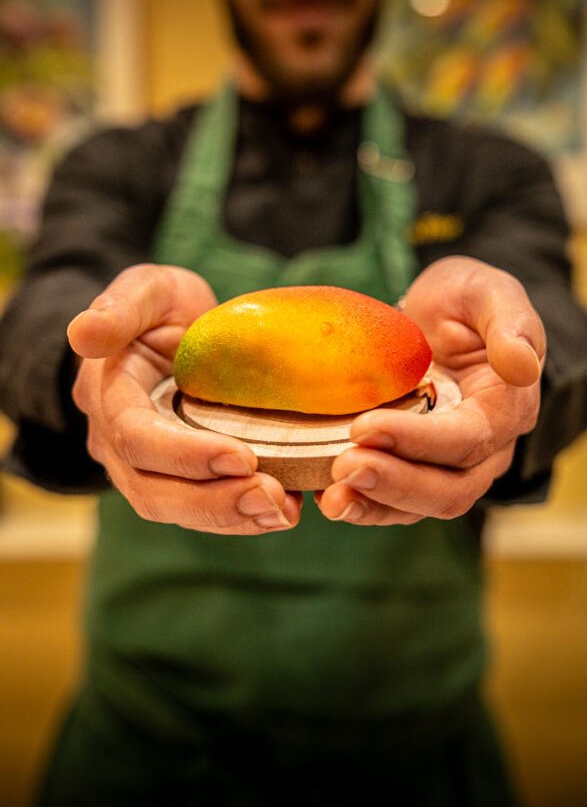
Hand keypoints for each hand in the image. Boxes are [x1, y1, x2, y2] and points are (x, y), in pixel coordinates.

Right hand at [68, 264, 300, 533]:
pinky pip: (200, 510)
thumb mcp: (146, 290)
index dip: (185, 454)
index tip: (243, 457)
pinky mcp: (174, 479)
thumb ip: (120, 308)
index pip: (137, 438)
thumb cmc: (159, 308)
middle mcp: (116, 442)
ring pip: (176, 510)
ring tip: (283, 512)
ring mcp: (142, 467)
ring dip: (231, 518)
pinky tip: (283, 511)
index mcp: (108, 395)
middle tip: (272, 498)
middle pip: (153, 491)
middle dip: (213, 502)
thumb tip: (82, 334)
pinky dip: (240, 518)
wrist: (164, 333)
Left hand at [318, 257, 545, 525]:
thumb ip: (511, 324)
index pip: (467, 440)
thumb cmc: (465, 300)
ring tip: (331, 498)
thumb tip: (522, 367)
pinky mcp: (415, 469)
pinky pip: (393, 503)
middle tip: (343, 467)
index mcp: (506, 409)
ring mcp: (448, 466)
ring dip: (374, 506)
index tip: (365, 427)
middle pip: (449, 489)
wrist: (436, 315)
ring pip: (419, 506)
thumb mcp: (489, 293)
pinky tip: (323, 495)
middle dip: (394, 483)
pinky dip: (361, 505)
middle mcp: (484, 450)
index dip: (418, 441)